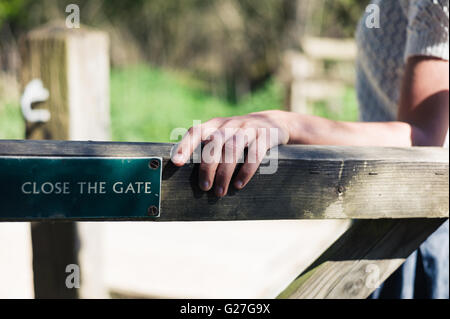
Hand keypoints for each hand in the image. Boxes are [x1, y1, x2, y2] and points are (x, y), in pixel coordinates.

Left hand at [171, 110, 289, 196]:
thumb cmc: (242, 136)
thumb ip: (210, 147)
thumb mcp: (226, 136)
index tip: (176, 163)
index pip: (197, 131)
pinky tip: (239, 184)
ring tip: (219, 191)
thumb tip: (187, 173)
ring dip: (224, 172)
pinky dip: (246, 170)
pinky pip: (255, 153)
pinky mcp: (265, 136)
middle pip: (215, 142)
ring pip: (233, 148)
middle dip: (207, 166)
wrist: (275, 122)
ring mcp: (249, 129)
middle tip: (204, 187)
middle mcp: (231, 124)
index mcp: (217, 124)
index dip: (185, 145)